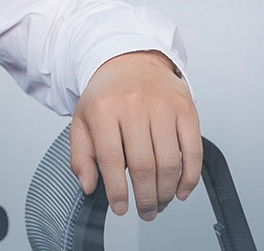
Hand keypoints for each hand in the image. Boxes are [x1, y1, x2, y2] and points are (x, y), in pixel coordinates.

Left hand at [70, 50, 199, 220]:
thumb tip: (88, 185)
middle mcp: (133, 106)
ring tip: (159, 203)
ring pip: (169, 161)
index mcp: (102, 110)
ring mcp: (163, 107)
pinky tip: (180, 190)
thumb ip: (81, 155)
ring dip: (166, 191)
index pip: (111, 160)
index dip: (117, 190)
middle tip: (144, 211)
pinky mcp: (187, 109)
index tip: (120, 208)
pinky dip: (189, 176)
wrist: (131, 61)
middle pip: (144, 164)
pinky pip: (193, 150)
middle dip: (145, 196)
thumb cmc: (106, 96)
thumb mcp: (81, 120)